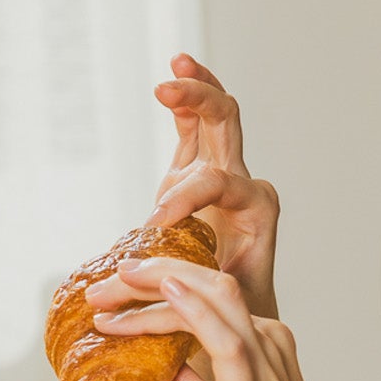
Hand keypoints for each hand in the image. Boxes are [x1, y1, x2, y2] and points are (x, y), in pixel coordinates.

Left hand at [91, 256, 361, 380]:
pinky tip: (164, 291)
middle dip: (149, 276)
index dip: (157, 288)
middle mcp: (269, 344)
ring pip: (213, 296)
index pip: (207, 296)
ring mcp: (266, 365)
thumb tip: (154, 372)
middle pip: (208, 282)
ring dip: (157, 284)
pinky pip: (223, 338)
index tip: (113, 298)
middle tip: (100, 288)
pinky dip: (192, 309)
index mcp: (264, 347)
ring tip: (112, 287)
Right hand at [149, 54, 279, 320]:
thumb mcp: (211, 304)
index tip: (156, 223)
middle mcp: (244, 185)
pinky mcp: (198, 171)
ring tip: (177, 65)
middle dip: (199, 103)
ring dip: (195, 87)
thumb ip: (184, 290)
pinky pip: (197, 124)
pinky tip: (178, 65)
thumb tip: (124, 298)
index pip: (219, 183)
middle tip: (166, 92)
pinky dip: (187, 99)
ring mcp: (222, 172)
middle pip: (228, 125)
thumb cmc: (228, 312)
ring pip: (216, 114)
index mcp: (256, 211)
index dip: (185, 196)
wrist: (237, 315)